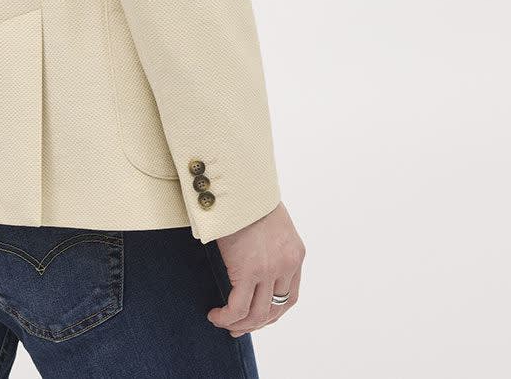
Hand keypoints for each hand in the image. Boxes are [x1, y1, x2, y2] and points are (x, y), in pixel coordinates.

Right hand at [206, 200, 304, 336]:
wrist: (239, 183)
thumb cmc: (247, 196)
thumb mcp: (269, 221)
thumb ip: (268, 243)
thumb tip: (252, 256)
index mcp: (294, 253)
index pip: (289, 296)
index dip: (273, 312)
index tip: (257, 316)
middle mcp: (286, 265)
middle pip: (275, 309)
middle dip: (256, 323)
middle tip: (238, 327)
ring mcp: (269, 270)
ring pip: (257, 314)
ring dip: (239, 324)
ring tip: (223, 323)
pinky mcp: (248, 271)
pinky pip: (237, 307)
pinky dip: (226, 317)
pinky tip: (215, 316)